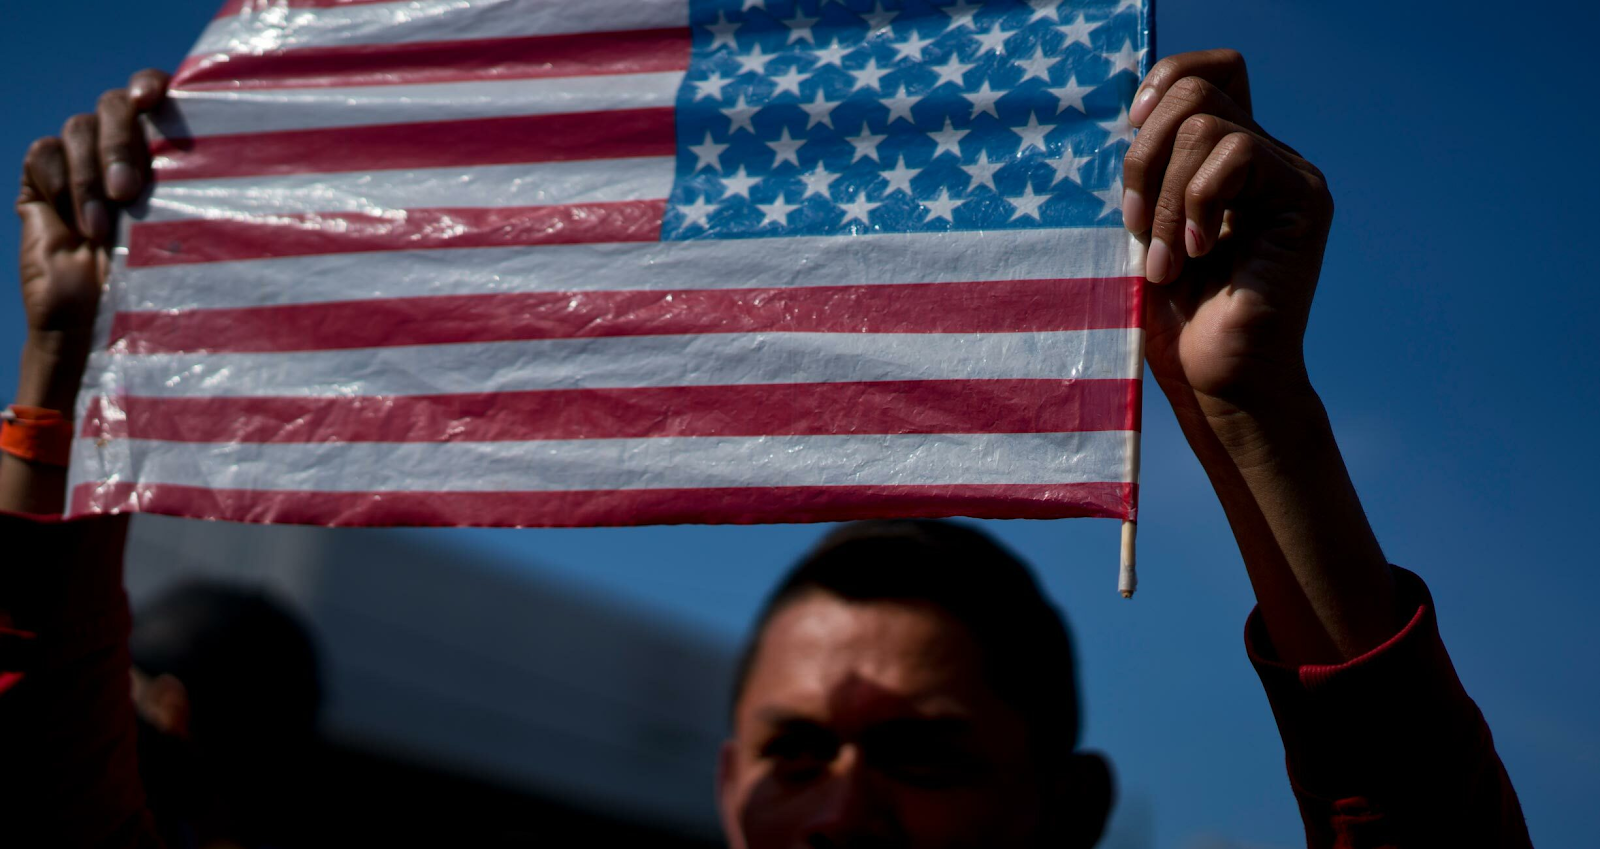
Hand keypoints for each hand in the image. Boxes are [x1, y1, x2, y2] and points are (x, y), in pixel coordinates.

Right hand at [14, 69, 167, 408]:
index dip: (150, 83)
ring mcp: (80, 162)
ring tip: (105, 227)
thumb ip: (197, 188)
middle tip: (130, 192)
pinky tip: (80, 226)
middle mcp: (121, 149)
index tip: (155, 94)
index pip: (153, 94)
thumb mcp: (186, 230)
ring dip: (90, 176)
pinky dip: (63, 185)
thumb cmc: (165, 284)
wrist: (106, 325)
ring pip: (78, 128)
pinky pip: (44, 154)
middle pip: (113, 106)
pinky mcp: (41, 181)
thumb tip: (248, 158)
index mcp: (163, 152)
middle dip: (121, 143)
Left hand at [1122, 50, 1332, 426]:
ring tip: (1166, 261)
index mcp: (1222, 159)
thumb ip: (1144, 171)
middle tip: (1134, 223)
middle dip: (1145, 152)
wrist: (1217, 380)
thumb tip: (1126, 115)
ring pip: (1206, 125)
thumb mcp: (1141, 230)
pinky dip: (1196, 203)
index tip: (1130, 129)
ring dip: (1163, 196)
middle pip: (1197, 89)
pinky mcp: (1305, 197)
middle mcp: (1262, 156)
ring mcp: (1288, 174)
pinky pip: (1236, 154)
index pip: (1205, 73)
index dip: (1163, 81)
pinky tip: (1198, 254)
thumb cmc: (1173, 318)